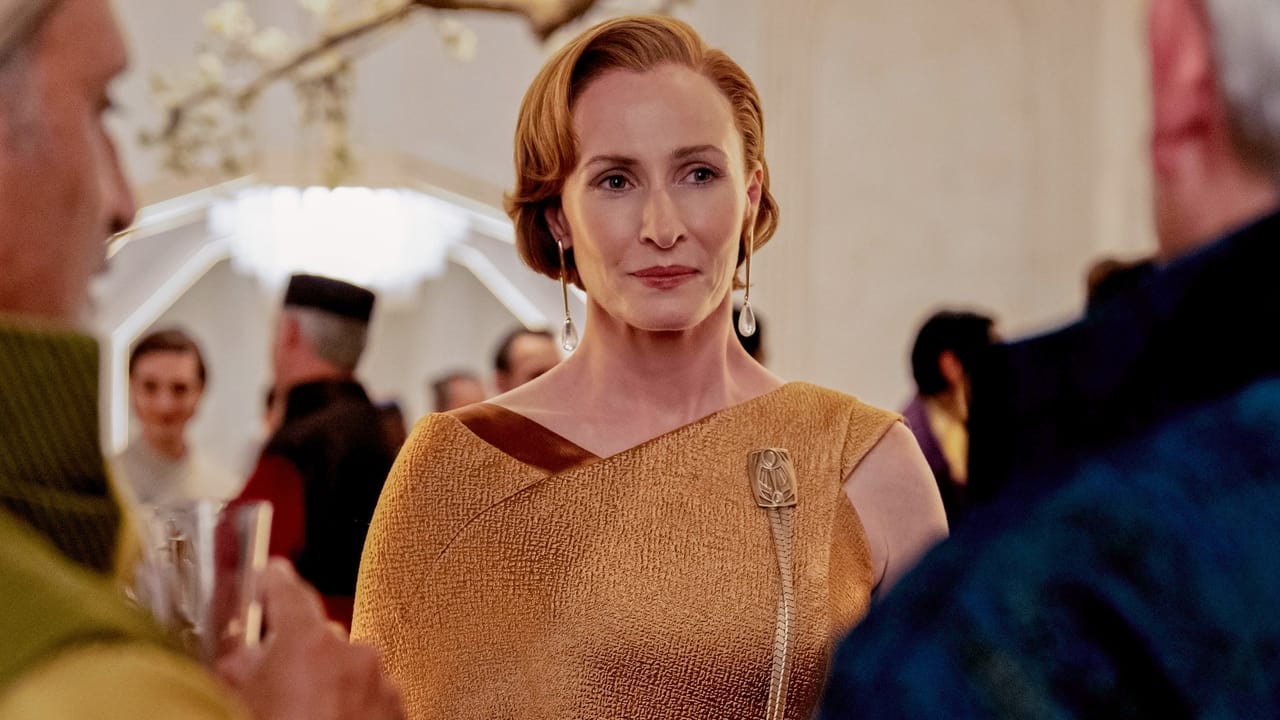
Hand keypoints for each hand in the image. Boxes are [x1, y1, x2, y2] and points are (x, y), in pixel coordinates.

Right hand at [215, 559, 402, 719]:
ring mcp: (385, 688)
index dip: (270, 581)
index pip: (286, 590)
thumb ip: (238, 671)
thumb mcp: (234, 704)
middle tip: (266, 684)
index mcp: (309, 644)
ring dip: (325, 686)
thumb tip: (241, 660)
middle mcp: (356, 656)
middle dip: (293, 654)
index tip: (265, 575)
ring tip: (299, 717)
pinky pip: (369, 698)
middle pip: (317, 636)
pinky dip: (349, 709)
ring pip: (347, 670)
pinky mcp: (401, 716)